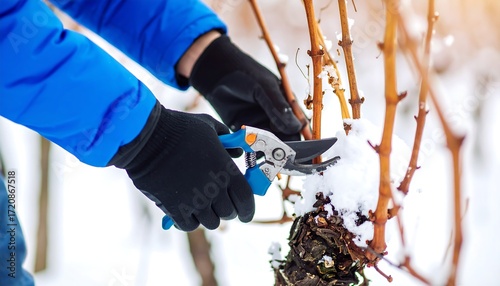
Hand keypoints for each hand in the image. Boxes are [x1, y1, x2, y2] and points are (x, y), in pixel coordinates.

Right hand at [114, 103, 254, 230]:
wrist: (148, 137)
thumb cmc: (180, 128)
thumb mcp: (209, 126)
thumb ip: (227, 140)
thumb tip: (237, 152)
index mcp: (226, 170)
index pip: (246, 200)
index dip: (248, 210)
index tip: (245, 214)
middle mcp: (214, 189)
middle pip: (229, 213)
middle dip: (228, 210)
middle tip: (221, 204)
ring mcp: (194, 201)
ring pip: (211, 222)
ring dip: (209, 216)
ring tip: (202, 206)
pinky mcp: (174, 209)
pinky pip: (189, 226)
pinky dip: (190, 221)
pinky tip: (187, 211)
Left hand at [186, 35, 302, 141]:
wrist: (216, 73)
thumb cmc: (244, 74)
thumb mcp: (264, 88)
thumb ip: (279, 108)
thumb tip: (296, 127)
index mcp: (286, 103)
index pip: (299, 124)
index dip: (301, 137)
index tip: (297, 148)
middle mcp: (276, 115)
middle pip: (286, 137)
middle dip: (283, 145)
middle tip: (277, 149)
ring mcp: (261, 122)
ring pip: (269, 142)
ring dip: (267, 146)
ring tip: (261, 143)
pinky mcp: (245, 129)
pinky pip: (253, 142)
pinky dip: (252, 145)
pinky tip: (249, 141)